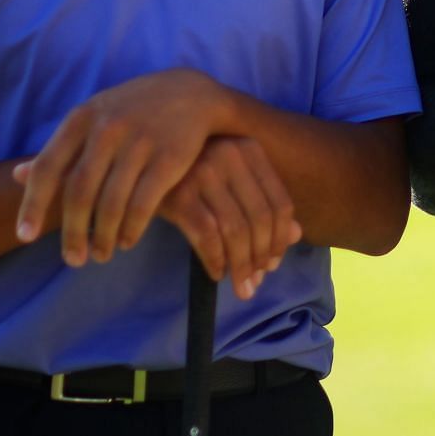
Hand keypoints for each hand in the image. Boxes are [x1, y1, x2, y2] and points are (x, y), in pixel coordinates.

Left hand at [14, 68, 229, 267]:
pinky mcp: (169, 158)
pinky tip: (127, 240)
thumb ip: (61, 149)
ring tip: (101, 254)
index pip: (48, 167)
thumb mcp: (94, 119)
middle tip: (73, 260)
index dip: (33, 205)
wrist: (192, 93)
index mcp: (82, 118)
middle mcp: (108, 128)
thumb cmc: (133, 112)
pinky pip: (143, 205)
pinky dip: (132, 229)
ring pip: (111, 204)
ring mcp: (140, 142)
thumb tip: (16, 176)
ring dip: (104, 237)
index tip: (24, 237)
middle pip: (79, 193)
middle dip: (73, 233)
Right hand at [160, 137, 300, 299]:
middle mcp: (230, 155)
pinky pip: (207, 237)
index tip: (273, 264)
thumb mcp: (230, 180)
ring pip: (235, 230)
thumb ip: (263, 202)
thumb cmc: (188, 171)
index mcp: (250, 149)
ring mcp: (203, 172)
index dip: (280, 240)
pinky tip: (216, 274)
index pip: (280, 203)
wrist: (137, 160)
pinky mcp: (178, 193)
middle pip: (260, 219)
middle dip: (261, 258)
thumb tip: (297, 236)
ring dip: (241, 266)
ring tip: (241, 286)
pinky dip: (215, 261)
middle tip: (255, 283)